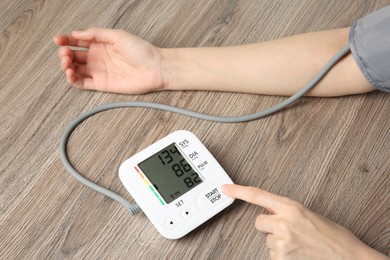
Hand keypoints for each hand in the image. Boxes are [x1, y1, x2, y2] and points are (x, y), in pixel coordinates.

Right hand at [54, 28, 165, 93]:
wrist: (154, 68)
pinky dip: (72, 79)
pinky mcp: (101, 84)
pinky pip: (82, 83)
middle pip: (74, 56)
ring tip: (67, 63)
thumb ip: (96, 34)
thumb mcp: (117, 35)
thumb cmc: (141, 51)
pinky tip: (70, 73)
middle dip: (65, 53)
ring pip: (75, 69)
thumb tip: (77, 33)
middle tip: (65, 53)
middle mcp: (98, 57)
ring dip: (66, 66)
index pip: (78, 41)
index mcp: (100, 44)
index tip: (58, 40)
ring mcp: (98, 71)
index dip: (66, 40)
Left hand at [221, 184, 386, 259]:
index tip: (225, 188)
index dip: (238, 191)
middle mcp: (284, 222)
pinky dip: (281, 255)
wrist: (348, 259)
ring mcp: (281, 242)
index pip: (258, 195)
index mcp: (292, 207)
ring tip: (298, 245)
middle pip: (259, 221)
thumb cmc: (334, 238)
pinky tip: (297, 254)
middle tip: (287, 231)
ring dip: (277, 242)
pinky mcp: (280, 259)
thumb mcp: (309, 215)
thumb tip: (270, 210)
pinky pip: (272, 254)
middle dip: (269, 226)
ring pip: (266, 240)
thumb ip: (287, 211)